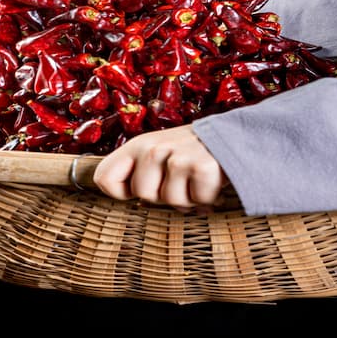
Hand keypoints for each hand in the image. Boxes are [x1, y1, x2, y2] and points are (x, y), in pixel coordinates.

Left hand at [93, 124, 229, 211]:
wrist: (232, 136)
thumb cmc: (190, 151)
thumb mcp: (158, 151)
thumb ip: (137, 170)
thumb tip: (115, 192)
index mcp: (138, 144)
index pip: (104, 177)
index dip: (121, 192)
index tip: (139, 189)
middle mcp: (154, 148)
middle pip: (142, 195)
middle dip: (162, 195)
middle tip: (179, 179)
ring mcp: (178, 157)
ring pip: (171, 201)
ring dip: (188, 197)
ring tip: (195, 179)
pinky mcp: (202, 167)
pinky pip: (197, 200)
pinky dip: (207, 197)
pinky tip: (210, 181)